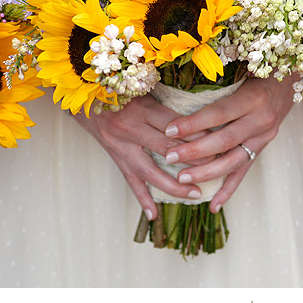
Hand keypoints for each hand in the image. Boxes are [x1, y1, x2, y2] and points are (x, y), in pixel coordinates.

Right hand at [71, 95, 203, 219]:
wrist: (83, 98)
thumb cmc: (118, 88)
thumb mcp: (142, 87)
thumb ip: (165, 98)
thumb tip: (199, 111)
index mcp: (142, 109)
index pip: (174, 126)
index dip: (197, 135)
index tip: (219, 141)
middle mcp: (131, 129)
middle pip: (166, 149)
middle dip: (192, 160)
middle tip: (216, 169)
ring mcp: (121, 146)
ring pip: (149, 171)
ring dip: (173, 186)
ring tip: (195, 194)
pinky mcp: (115, 158)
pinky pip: (130, 181)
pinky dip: (142, 198)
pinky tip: (154, 215)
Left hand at [162, 77, 295, 212]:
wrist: (293, 78)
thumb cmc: (260, 68)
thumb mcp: (243, 68)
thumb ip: (218, 79)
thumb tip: (180, 84)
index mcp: (253, 98)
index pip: (218, 114)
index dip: (194, 123)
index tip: (169, 129)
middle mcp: (261, 120)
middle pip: (224, 140)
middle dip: (194, 152)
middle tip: (169, 157)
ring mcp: (264, 137)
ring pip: (234, 160)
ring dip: (207, 173)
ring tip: (182, 179)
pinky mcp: (264, 147)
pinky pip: (244, 171)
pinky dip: (229, 189)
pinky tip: (213, 205)